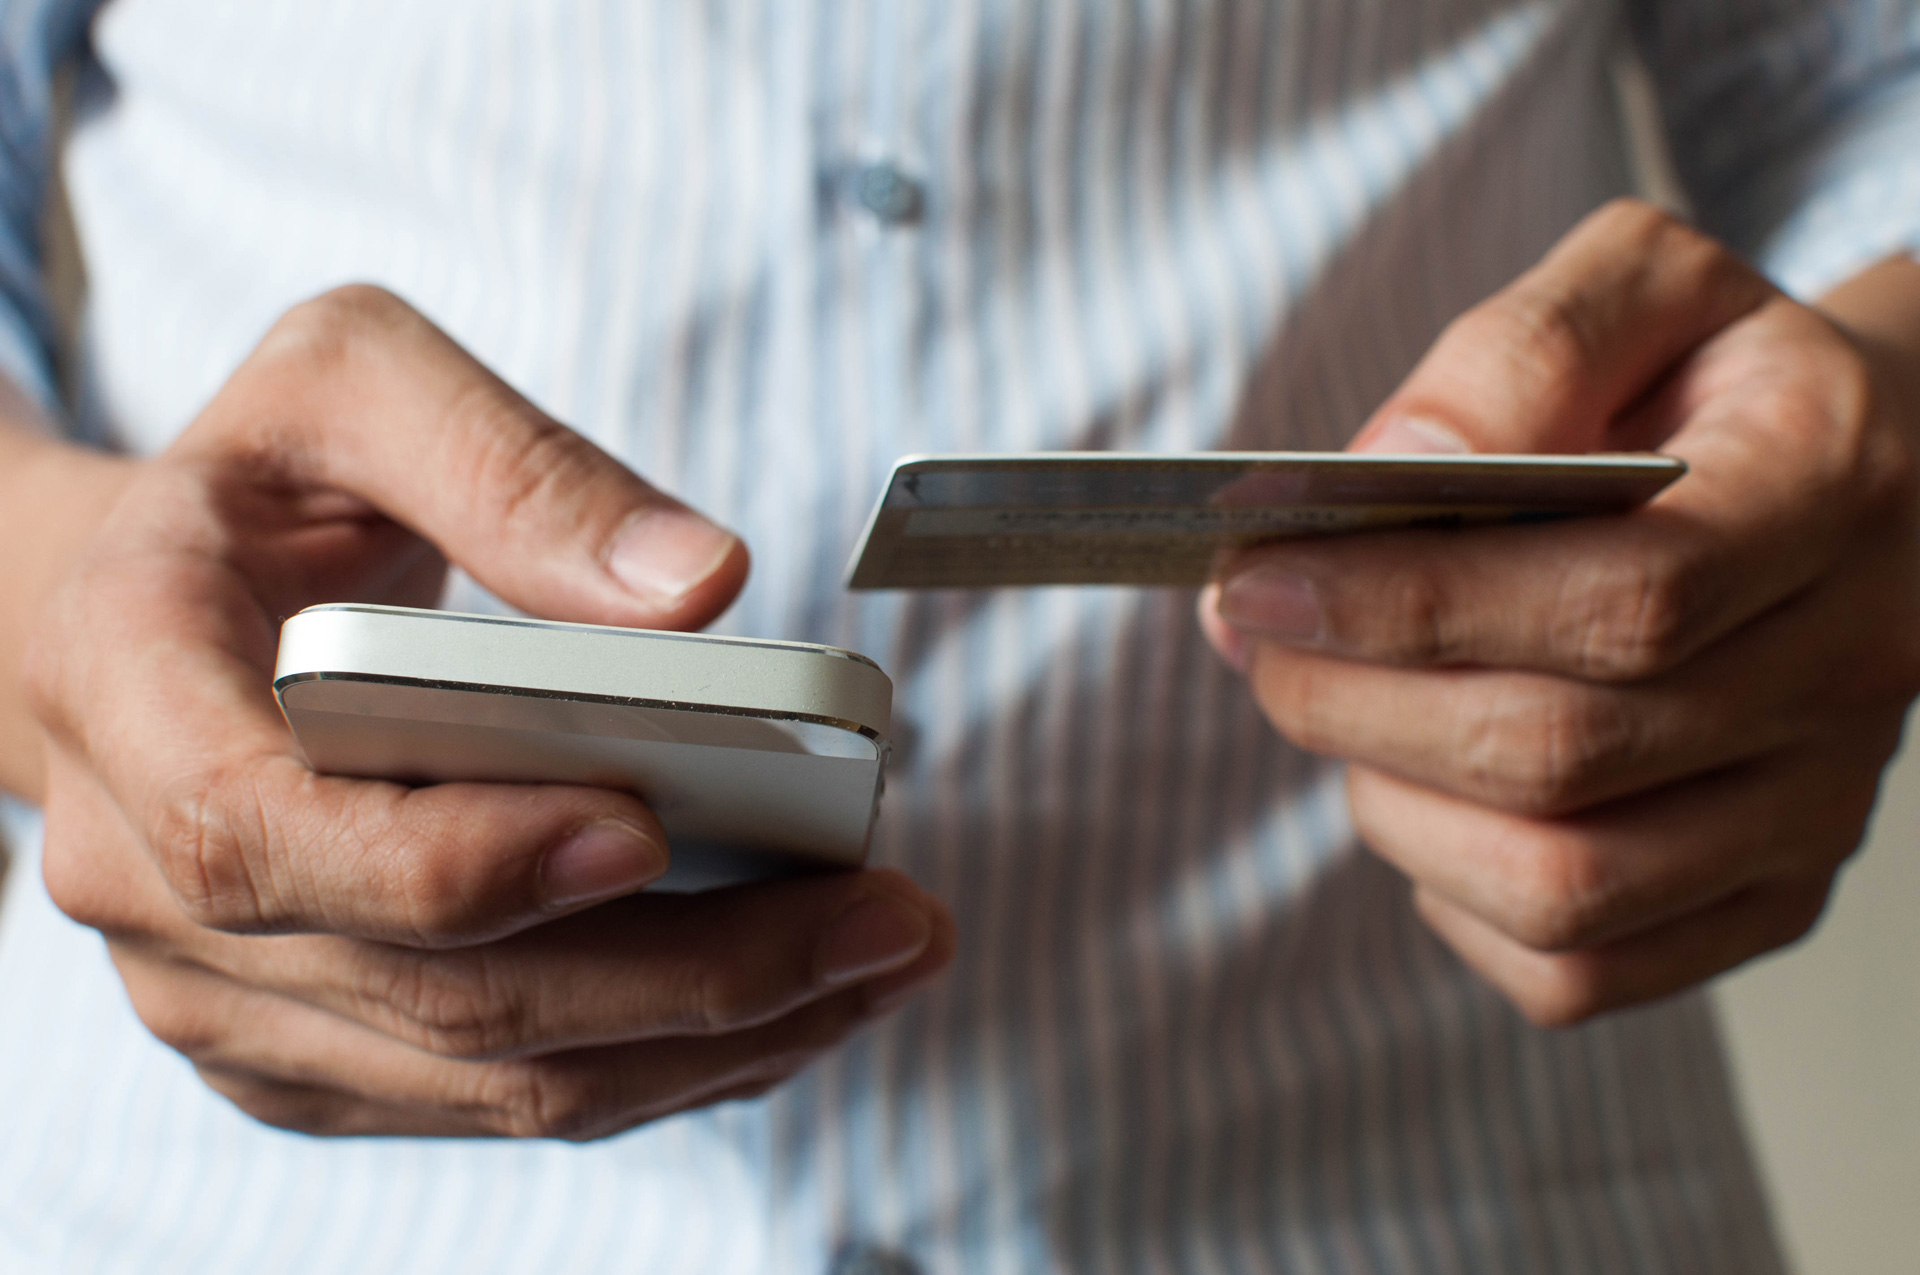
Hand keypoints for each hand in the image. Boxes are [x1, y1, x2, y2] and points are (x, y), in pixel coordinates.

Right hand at [26, 286, 952, 1136]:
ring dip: (712, 1040)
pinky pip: (498, 1096)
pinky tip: (796, 997)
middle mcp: (146, 878)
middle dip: (689, 976)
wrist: (158, 615)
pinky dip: (664, 1064)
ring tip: (882, 958)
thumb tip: (702, 586)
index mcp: (123, 687)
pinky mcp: (310, 1048)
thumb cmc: (258, 490)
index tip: (653, 826)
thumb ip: (511, 465)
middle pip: (435, 992)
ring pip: (489, 1077)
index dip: (459, 860)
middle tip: (884, 920)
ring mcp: (227, 990)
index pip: (262, 832)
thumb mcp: (352, 384)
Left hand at [1202, 201, 1919, 1024]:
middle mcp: (1848, 670)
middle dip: (1355, 702)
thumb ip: (1518, 352)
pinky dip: (1455, 900)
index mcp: (1827, 493)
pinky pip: (1579, 969)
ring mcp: (1816, 808)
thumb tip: (1394, 468)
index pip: (1621, 597)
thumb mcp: (1636, 289)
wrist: (1860, 481)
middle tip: (1257, 640)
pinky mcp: (1770, 896)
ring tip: (1341, 707)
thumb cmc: (1711, 380)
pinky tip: (1428, 798)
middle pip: (1562, 752)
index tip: (1258, 581)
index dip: (1412, 604)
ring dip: (1390, 800)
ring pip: (1561, 885)